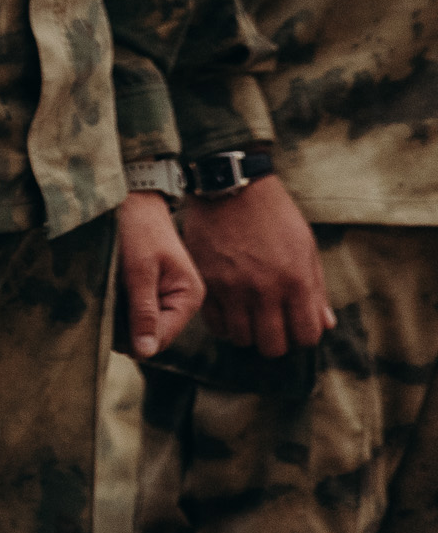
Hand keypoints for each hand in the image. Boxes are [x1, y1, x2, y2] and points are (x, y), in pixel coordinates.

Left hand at [118, 189, 208, 359]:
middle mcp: (183, 300)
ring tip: (105, 296)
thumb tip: (145, 353)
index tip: (107, 330)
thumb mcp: (139, 270)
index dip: (135, 339)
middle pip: (152, 332)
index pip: (163, 337)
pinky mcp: (152, 287)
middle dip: (127, 327)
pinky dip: (121, 305)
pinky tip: (109, 292)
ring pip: (142, 322)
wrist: (133, 197)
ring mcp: (167, 294)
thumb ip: (143, 311)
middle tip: (103, 310)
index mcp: (189, 297)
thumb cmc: (138, 229)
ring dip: (122, 316)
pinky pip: (136, 308)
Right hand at [179, 175, 329, 356]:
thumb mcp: (305, 246)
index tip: (295, 325)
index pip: (306, 336)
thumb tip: (325, 324)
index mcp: (296, 282)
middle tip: (272, 325)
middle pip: (272, 345)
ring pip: (242, 339)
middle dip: (276, 341)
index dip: (303, 336)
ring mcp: (232, 288)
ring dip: (248, 333)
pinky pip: (214, 323)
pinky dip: (224, 324)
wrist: (231, 187)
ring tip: (248, 318)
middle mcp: (264, 290)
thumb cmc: (274, 215)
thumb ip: (316, 289)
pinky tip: (229, 310)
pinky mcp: (206, 282)